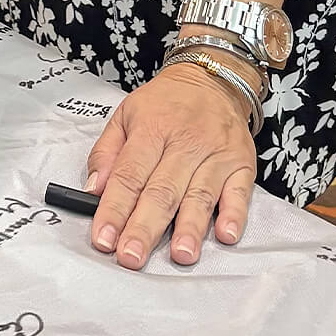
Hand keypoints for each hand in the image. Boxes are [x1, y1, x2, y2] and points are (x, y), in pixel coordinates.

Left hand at [86, 62, 256, 269]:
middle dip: (145, 227)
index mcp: (152, 129)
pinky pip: (239, 192)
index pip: (129, 175)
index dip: (114, 209)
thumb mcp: (125, 115)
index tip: (104, 238)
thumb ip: (106, 153)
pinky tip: (225, 235)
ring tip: (180, 255)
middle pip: (162, 190)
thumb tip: (94, 190)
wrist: (213, 79)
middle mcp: (185, 142)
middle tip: (132, 257)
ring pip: (200, 195)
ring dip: (189, 227)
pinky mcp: (242, 163)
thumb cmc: (165, 104)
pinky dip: (233, 214)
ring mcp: (216, 154)